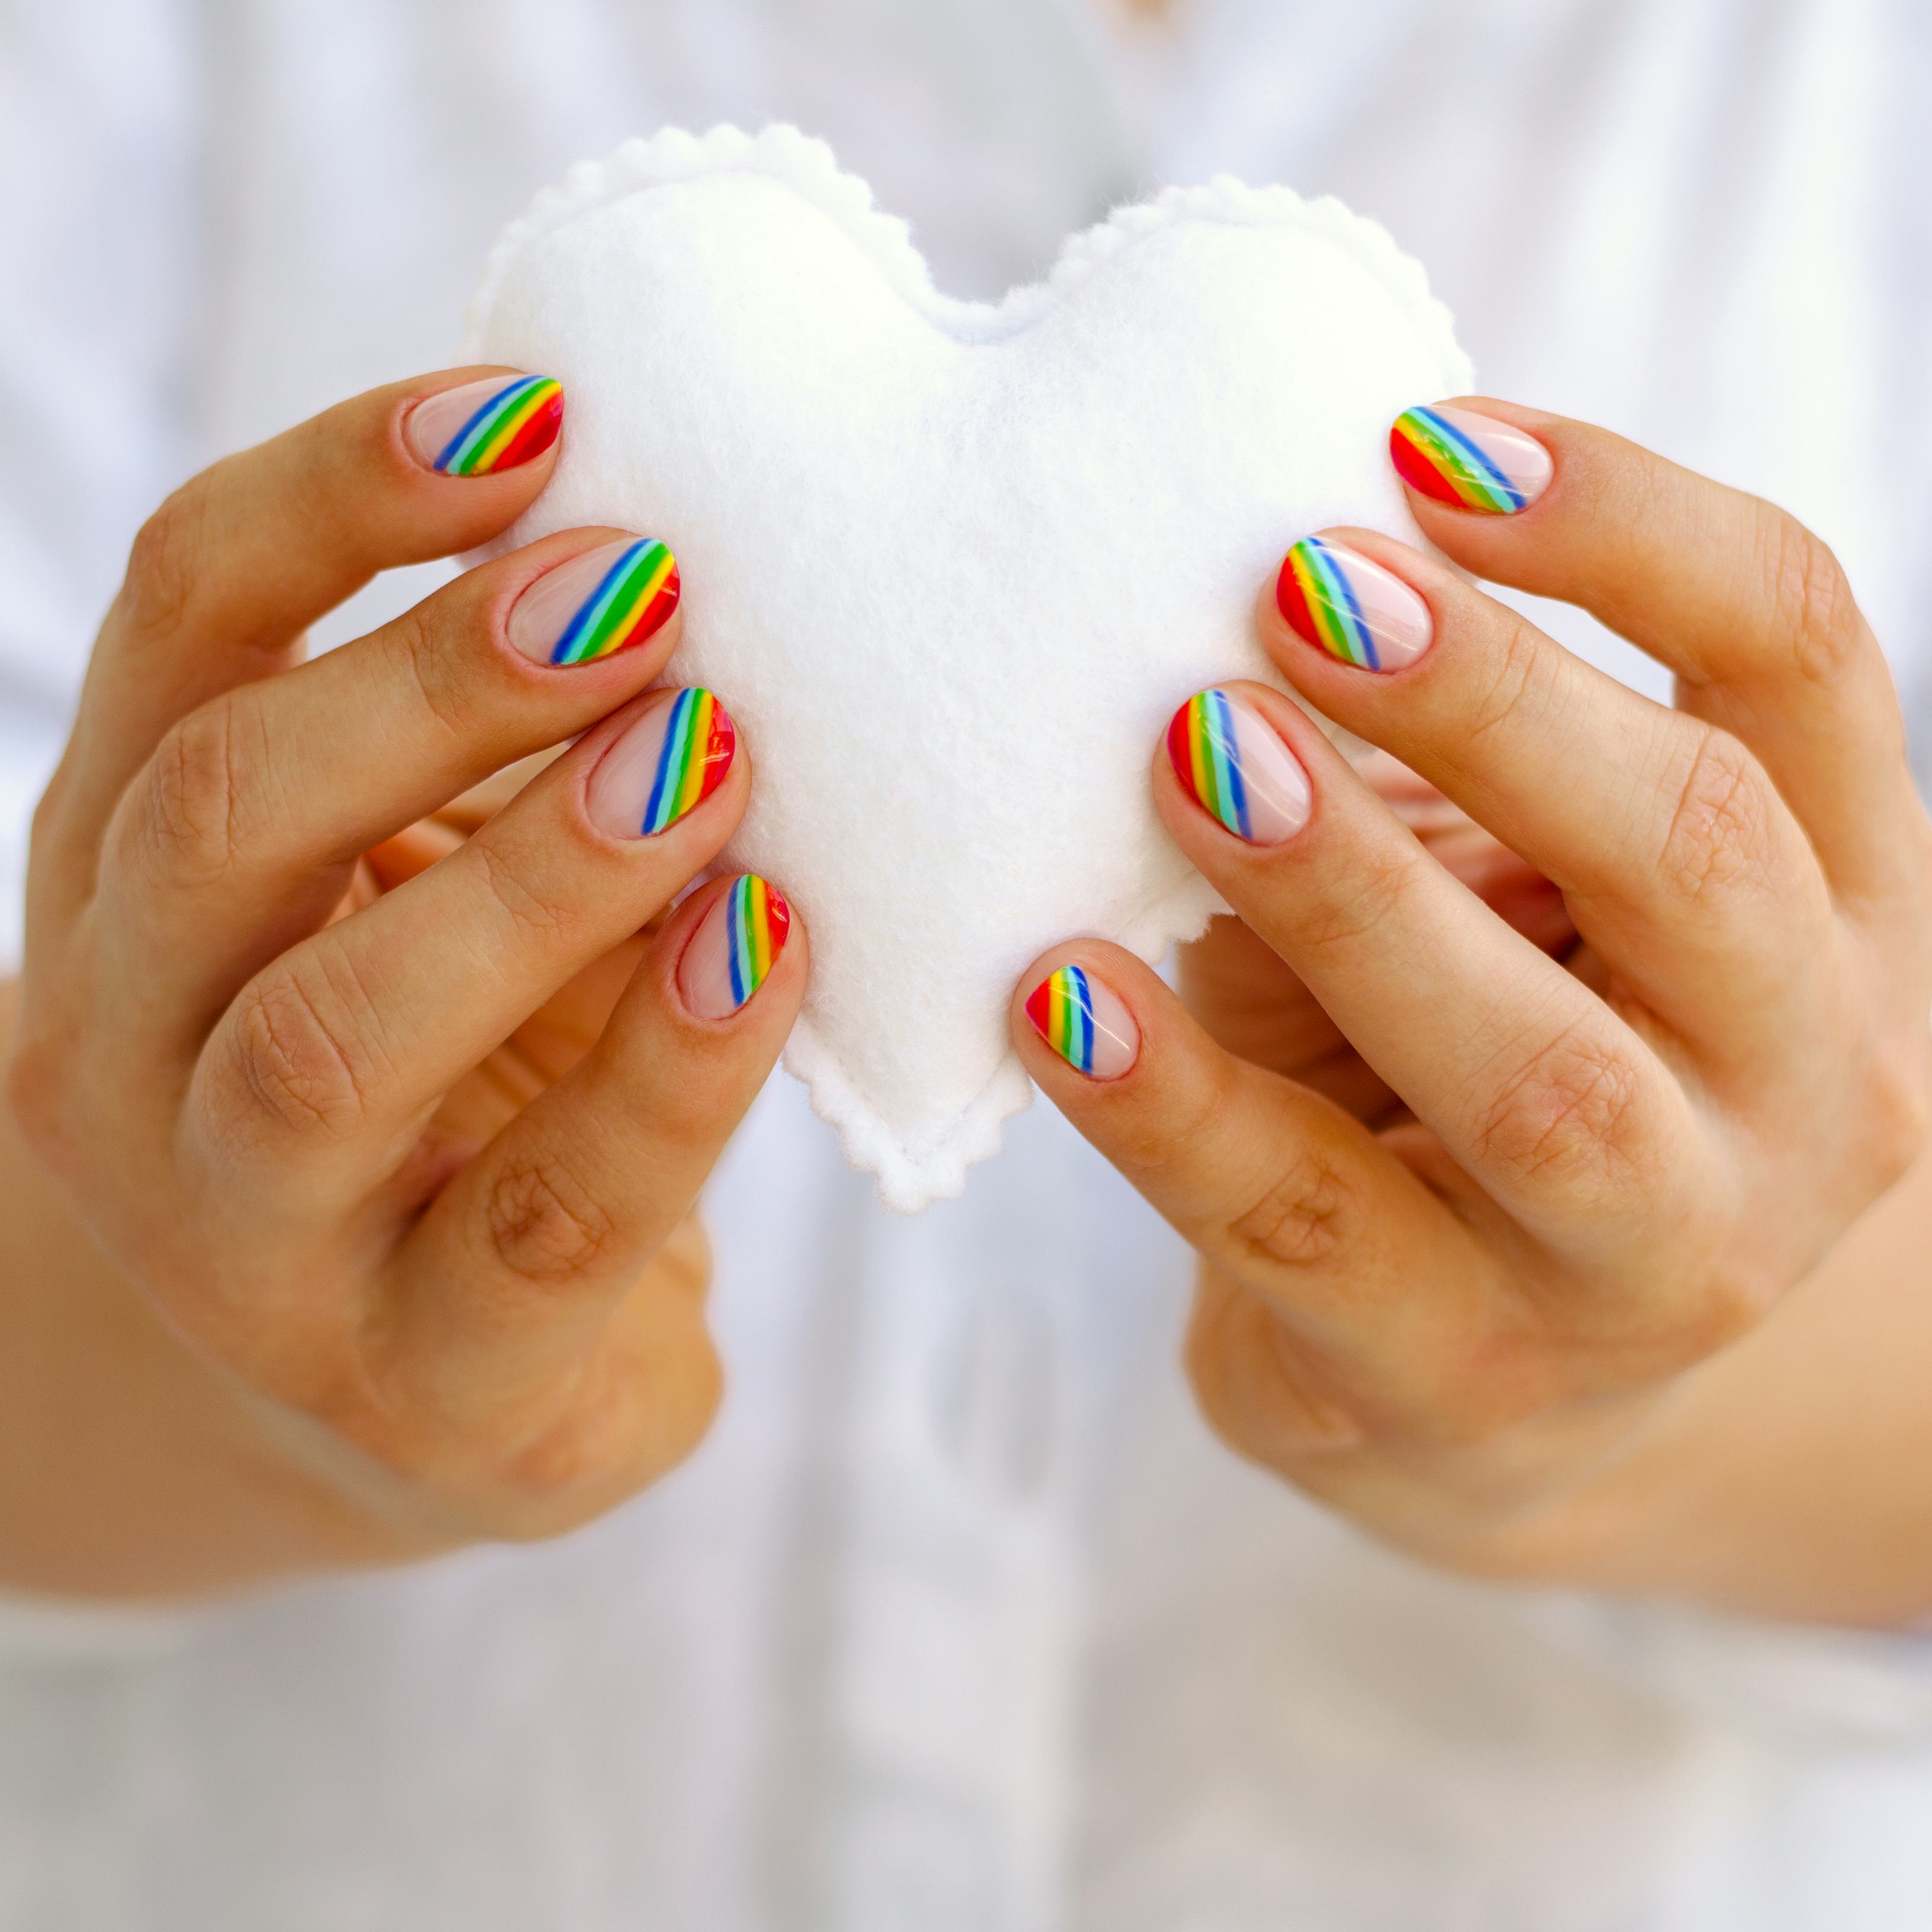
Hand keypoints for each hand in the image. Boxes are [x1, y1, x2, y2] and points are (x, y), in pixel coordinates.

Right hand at [5, 371, 803, 1592]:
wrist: (419, 1386)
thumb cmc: (455, 1083)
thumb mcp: (429, 891)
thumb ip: (490, 754)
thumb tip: (664, 552)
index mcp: (135, 868)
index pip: (179, 628)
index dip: (335, 496)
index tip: (534, 413)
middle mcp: (132, 1045)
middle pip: (220, 818)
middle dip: (434, 685)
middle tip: (644, 590)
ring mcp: (248, 1242)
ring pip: (335, 1041)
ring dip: (534, 880)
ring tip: (707, 764)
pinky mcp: (420, 1385)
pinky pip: (540, 1220)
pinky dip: (667, 1078)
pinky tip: (768, 954)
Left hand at [1012, 402, 1931, 1584]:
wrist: (1494, 1387)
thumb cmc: (1483, 1072)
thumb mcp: (1517, 904)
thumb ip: (1441, 770)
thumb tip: (1229, 594)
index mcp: (1836, 901)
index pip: (1799, 657)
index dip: (1632, 524)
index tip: (1426, 439)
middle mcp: (1804, 1084)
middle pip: (1698, 852)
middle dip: (1495, 703)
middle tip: (1300, 586)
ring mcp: (1658, 1262)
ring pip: (1541, 1076)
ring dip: (1355, 897)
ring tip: (1193, 757)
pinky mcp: (1470, 1381)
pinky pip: (1315, 1230)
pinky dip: (1175, 1106)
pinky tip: (1061, 1000)